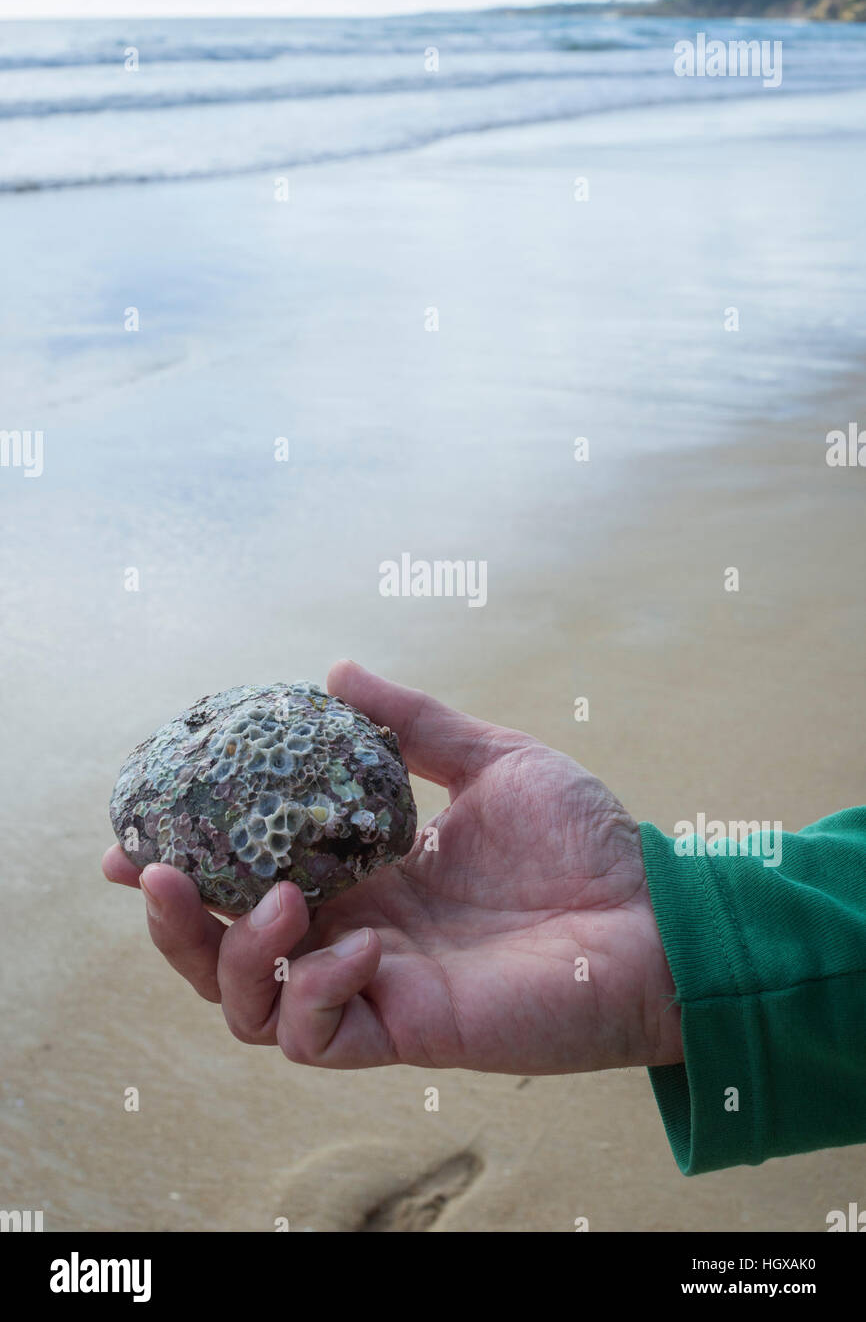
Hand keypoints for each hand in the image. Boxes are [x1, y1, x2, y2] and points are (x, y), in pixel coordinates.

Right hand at [103, 661, 681, 1074]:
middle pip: (226, 954)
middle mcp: (356, 936)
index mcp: (367, 878)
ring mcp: (376, 988)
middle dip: (174, 922)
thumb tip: (333, 670)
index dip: (189, 861)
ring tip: (275, 901)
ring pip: (250, 1008)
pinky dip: (317, 989)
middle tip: (152, 871)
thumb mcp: (491, 759)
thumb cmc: (587, 840)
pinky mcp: (405, 1030)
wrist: (658, 916)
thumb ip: (413, 723)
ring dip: (235, 954)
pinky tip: (365, 942)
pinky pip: (318, 1036)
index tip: (136, 829)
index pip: (251, 880)